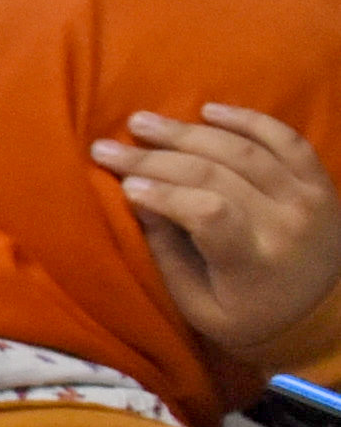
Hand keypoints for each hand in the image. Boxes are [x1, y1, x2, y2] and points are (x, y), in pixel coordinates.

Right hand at [103, 102, 340, 365]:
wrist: (327, 313)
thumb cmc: (251, 316)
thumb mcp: (201, 307)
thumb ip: (169, 256)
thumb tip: (137, 200)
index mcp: (254, 262)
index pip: (208, 213)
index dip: (163, 194)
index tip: (123, 185)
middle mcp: (285, 222)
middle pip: (216, 175)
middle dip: (154, 158)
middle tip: (108, 147)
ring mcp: (307, 197)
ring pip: (244, 150)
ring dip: (188, 132)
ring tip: (143, 122)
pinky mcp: (319, 181)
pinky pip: (286, 138)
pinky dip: (247, 119)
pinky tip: (209, 110)